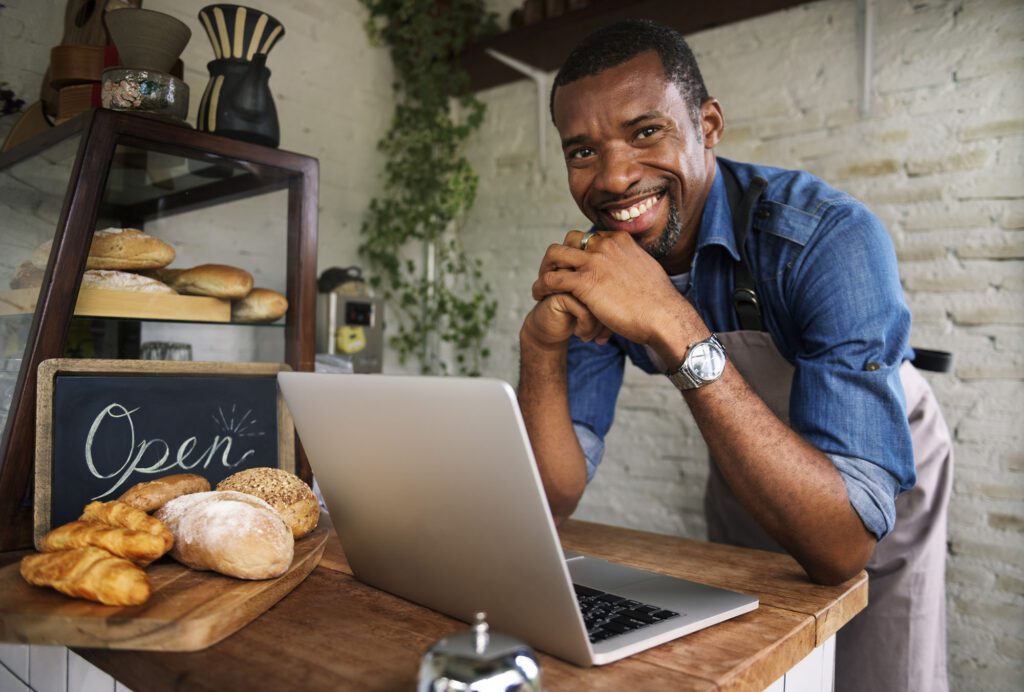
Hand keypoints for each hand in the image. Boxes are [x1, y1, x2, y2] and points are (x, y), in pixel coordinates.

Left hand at [532, 230, 697, 347]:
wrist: (664, 316)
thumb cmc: (659, 302)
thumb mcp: (646, 269)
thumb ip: (632, 264)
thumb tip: (630, 269)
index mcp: (619, 240)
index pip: (588, 237)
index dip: (577, 252)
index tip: (573, 268)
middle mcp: (604, 245)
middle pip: (568, 240)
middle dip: (558, 257)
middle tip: (552, 274)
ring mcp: (593, 261)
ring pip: (554, 255)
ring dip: (544, 269)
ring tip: (541, 285)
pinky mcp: (584, 282)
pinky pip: (550, 279)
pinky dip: (540, 287)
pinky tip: (539, 296)